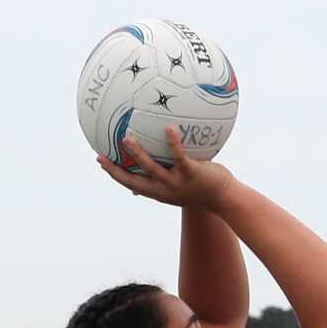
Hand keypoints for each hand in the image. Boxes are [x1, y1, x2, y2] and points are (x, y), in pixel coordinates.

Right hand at [96, 132, 235, 208]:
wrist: (226, 199)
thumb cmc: (203, 189)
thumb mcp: (182, 187)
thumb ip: (168, 179)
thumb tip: (164, 164)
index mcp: (160, 192)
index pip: (132, 184)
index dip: (115, 174)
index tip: (101, 162)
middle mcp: (165, 190)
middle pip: (134, 181)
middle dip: (116, 171)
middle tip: (101, 157)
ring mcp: (177, 182)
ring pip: (152, 169)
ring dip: (137, 154)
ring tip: (127, 139)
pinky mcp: (191, 173)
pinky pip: (179, 156)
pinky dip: (173, 143)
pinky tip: (169, 128)